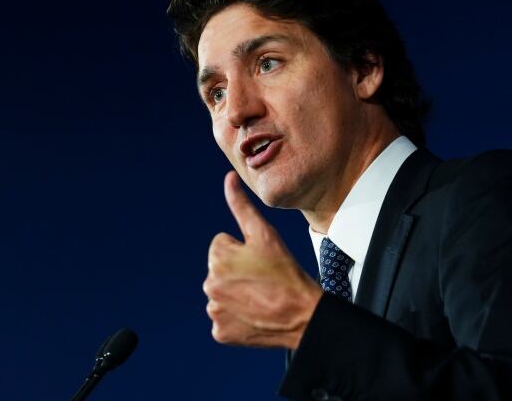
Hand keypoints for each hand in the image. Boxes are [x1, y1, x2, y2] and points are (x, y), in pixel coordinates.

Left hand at [202, 171, 322, 348]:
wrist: (302, 316)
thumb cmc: (286, 272)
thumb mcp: (265, 234)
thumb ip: (241, 205)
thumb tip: (228, 177)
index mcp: (217, 257)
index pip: (222, 245)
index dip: (244, 251)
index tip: (261, 261)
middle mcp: (209, 284)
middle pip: (221, 269)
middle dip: (238, 272)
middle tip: (264, 279)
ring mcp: (214, 311)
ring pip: (223, 294)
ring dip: (237, 294)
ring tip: (262, 297)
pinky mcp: (220, 332)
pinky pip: (225, 318)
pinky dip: (237, 317)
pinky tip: (256, 315)